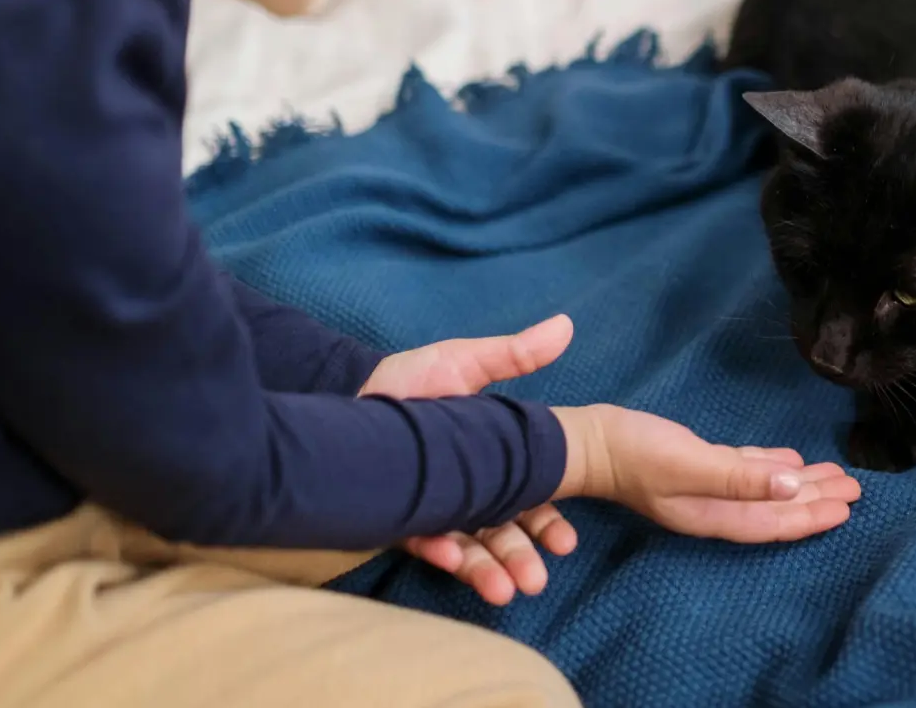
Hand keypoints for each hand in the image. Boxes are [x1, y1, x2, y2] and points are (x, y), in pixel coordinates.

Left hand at [361, 314, 581, 605]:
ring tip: (505, 590)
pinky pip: (421, 541)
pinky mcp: (396, 518)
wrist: (348, 393)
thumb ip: (514, 354)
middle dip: (522, 558)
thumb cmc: (410, 380)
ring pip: (468, 548)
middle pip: (503, 534)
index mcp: (492, 464)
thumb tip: (566, 325)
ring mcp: (433, 509)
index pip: (530, 501)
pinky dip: (439, 552)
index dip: (550, 522)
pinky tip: (450, 556)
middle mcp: (467, 493)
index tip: (568, 541)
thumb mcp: (466, 363)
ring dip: (487, 571)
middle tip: (537, 580)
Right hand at [555, 404, 861, 543]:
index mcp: (714, 514)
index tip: (848, 507)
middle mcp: (713, 507)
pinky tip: (789, 459)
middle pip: (775, 509)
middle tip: (856, 488)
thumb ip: (740, 477)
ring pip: (764, 490)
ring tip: (834, 475)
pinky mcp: (695, 464)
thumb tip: (792, 484)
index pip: (774, 522)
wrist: (586, 441)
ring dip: (799, 483)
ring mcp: (703, 488)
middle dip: (815, 500)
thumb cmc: (635, 453)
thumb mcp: (690, 464)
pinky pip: (744, 471)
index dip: (811, 516)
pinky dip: (769, 467)